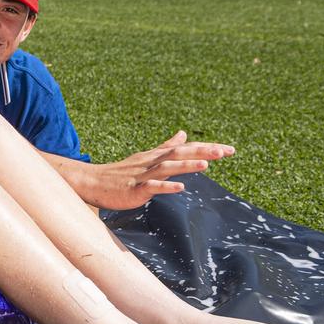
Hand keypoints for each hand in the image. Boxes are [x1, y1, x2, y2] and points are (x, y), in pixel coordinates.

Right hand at [86, 131, 234, 209]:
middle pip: (179, 154)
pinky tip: (180, 187)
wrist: (93, 182)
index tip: (230, 150)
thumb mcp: (146, 157)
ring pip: (166, 167)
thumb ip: (166, 146)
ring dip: (186, 166)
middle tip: (224, 152)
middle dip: (202, 153)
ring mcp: (142, 175)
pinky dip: (165, 187)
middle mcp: (151, 162)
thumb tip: (184, 134)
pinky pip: (151, 187)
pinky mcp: (134, 189)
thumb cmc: (121, 173)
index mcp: (156, 156)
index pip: (185, 149)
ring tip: (206, 166)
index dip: (207, 149)